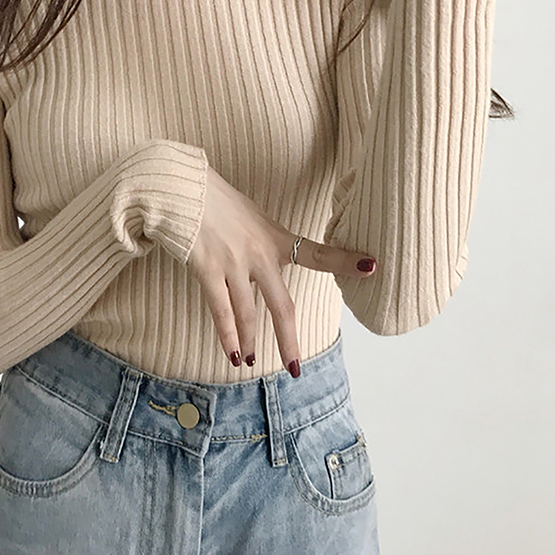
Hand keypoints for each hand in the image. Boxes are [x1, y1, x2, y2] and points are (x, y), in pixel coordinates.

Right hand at [186, 164, 377, 376]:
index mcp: (275, 237)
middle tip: (295, 367)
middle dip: (288, 339)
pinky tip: (231, 352)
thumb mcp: (250, 216)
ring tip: (250, 361)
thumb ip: (261, 243)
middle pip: (282, 305)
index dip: (344, 261)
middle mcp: (260, 254)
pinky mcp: (209, 270)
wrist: (183, 187)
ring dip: (250, 341)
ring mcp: (234, 264)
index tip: (371, 266)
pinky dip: (227, 334)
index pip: (318, 252)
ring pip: (248, 314)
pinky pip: (220, 310)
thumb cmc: (214, 198)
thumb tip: (260, 267)